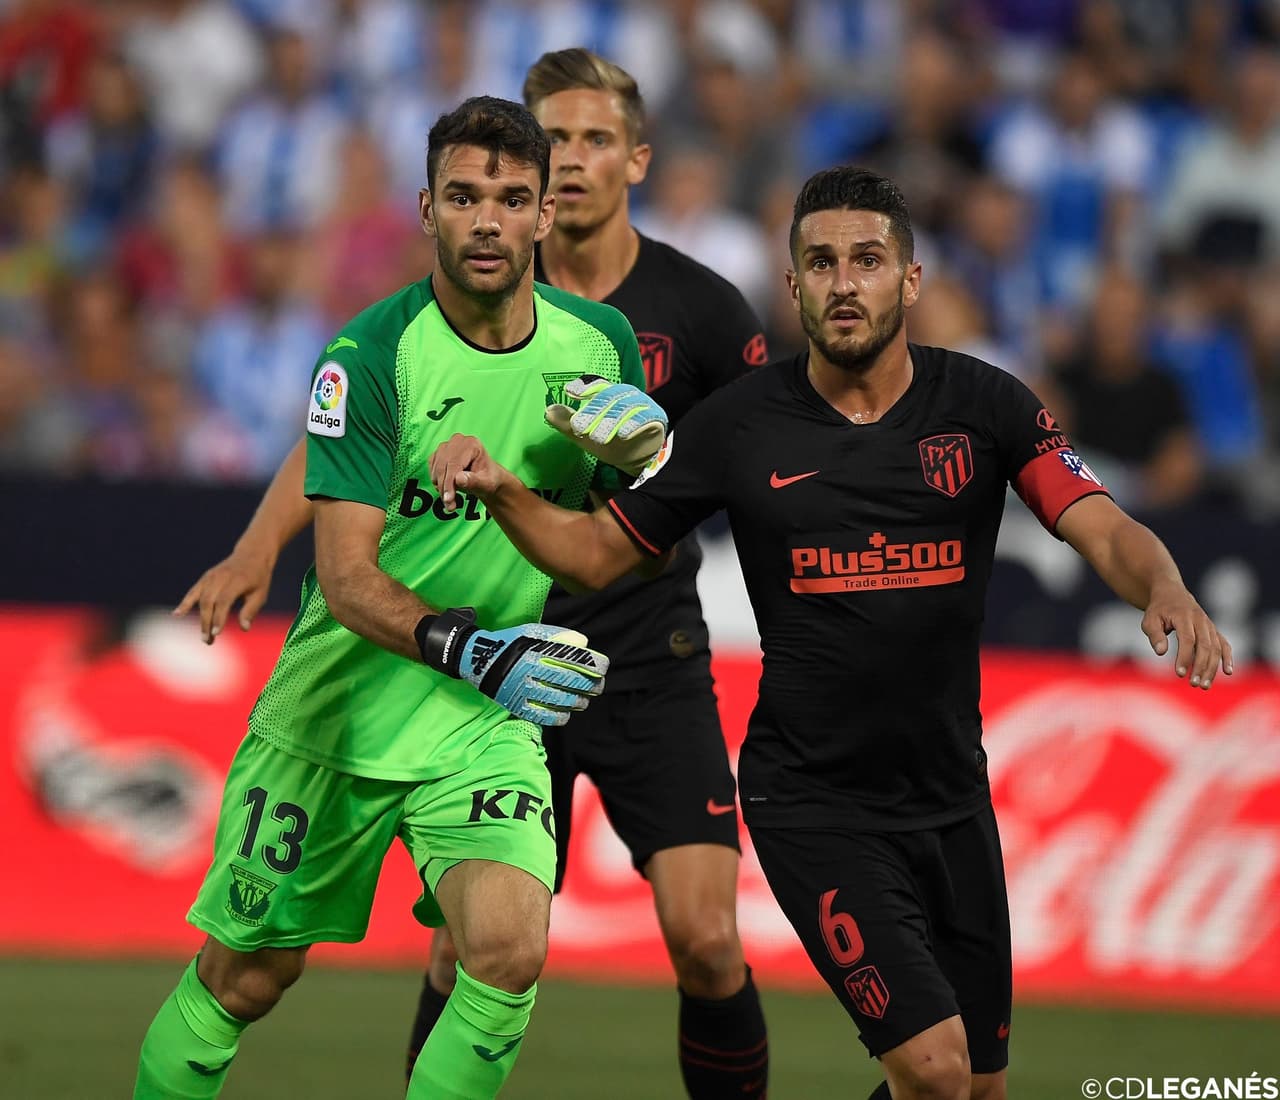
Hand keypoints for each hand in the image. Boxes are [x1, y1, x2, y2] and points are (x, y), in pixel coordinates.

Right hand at [174, 543, 275, 643]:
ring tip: (204, 637)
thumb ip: (251, 610)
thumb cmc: (258, 578)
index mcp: (237, 580)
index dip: (219, 617)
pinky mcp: (206, 578)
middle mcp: (222, 577)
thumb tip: (244, 628)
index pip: (224, 600)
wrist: (251, 554)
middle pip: (210, 601)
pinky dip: (185, 603)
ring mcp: (212, 576)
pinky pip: (194, 592)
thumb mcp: (261, 593)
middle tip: (209, 641)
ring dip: (200, 618)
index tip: (216, 633)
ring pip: (201, 598)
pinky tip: (176, 615)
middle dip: (207, 622)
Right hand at [417, 608, 607, 724]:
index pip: (574, 658)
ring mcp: (524, 689)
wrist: (478, 660)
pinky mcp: (516, 705)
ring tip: (584, 701)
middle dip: (591, 685)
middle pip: (572, 681)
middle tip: (598, 686)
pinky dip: (559, 717)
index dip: (594, 664)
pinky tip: (567, 714)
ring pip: (561, 700)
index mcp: (537, 650)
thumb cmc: (511, 643)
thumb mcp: (531, 632)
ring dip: (578, 702)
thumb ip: (558, 636)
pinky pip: (543, 715)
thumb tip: (584, 643)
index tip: (603, 667)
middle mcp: (532, 670)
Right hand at [429, 433, 515, 512]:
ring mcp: (446, 446)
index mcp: (471, 444)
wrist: (486, 479)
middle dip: (444, 488)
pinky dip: (437, 482)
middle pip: (443, 466)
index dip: (449, 483)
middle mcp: (457, 441)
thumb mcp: (486, 483)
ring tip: (452, 501)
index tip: (448, 499)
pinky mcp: (438, 454)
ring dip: (441, 488)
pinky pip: (432, 470)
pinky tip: (449, 490)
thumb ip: (474, 481)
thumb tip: (458, 478)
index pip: (454, 464)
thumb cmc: (488, 479)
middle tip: (450, 506)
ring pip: (436, 469)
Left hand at [545, 375, 667, 474]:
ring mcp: (642, 405)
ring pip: (626, 408)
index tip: (569, 392)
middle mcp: (626, 395)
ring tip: (597, 437)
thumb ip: (567, 423)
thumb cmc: (609, 441)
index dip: (584, 387)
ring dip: (610, 421)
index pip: (596, 386)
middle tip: (579, 428)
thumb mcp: (584, 434)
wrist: (636, 458)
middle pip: (609, 397)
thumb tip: (548, 411)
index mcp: (609, 393)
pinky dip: (633, 425)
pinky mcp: (655, 417)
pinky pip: (644, 418)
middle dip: (593, 412)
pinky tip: (623, 435)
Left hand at [1141, 582, 1233, 688]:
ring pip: (1215, 648)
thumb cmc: (1158, 610)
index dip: (1185, 657)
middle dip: (1201, 667)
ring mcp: (1209, 625)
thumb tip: (1160, 652)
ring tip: (1204, 685)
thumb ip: (1155, 635)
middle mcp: (1200, 620)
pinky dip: (1227, 658)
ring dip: (1212, 668)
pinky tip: (1228, 672)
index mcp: (1184, 616)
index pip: (1188, 639)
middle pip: (1205, 646)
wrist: (1172, 594)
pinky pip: (1224, 644)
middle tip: (1193, 684)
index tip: (1180, 674)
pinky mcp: (1214, 630)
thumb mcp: (1149, 620)